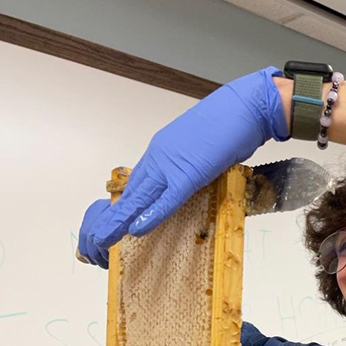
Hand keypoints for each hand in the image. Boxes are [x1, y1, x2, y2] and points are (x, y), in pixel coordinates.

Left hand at [79, 66, 288, 266]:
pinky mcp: (189, 173)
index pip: (141, 183)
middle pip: (133, 192)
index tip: (117, 221)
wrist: (246, 106)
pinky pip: (167, 199)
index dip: (128, 204)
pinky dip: (151, 215)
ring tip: (105, 239)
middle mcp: (161, 156)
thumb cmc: (232, 124)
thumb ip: (194, 166)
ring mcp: (172, 163)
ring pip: (141, 197)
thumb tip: (195, 178)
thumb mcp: (206, 150)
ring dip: (122, 220)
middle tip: (98, 236)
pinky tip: (136, 229)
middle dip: (115, 216)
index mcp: (164, 151)